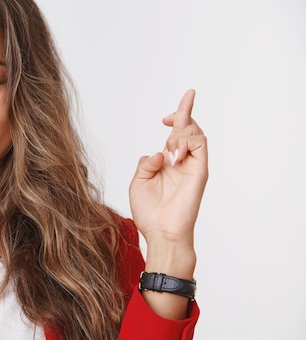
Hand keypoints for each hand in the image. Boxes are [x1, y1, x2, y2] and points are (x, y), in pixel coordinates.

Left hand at [129, 90, 207, 256]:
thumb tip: (160, 152)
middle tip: (177, 106)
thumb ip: (146, 163)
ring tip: (170, 152)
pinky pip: (200, 144)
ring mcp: (193, 166)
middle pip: (190, 127)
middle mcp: (183, 162)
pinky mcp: (200, 171)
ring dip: (181, 133)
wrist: (161, 232)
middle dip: (184, 110)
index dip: (176, 117)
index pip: (176, 134)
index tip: (166, 115)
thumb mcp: (138, 181)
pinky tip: (174, 156)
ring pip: (196, 132)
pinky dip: (185, 142)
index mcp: (168, 163)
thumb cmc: (149, 212)